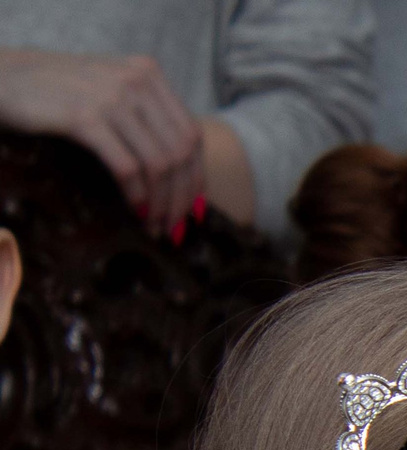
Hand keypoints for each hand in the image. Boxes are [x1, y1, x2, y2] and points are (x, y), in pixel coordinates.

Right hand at [0, 49, 205, 232]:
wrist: (4, 78)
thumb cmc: (58, 92)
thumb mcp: (110, 91)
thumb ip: (146, 117)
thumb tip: (184, 172)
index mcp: (149, 74)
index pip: (192, 135)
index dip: (196, 177)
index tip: (194, 210)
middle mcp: (136, 81)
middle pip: (180, 153)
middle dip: (181, 198)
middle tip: (174, 228)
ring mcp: (111, 97)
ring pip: (158, 164)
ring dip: (161, 203)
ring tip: (154, 225)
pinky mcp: (84, 117)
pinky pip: (127, 167)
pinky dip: (137, 195)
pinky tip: (135, 210)